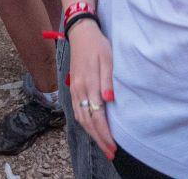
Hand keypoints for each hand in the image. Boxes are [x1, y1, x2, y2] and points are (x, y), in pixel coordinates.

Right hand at [67, 21, 116, 160]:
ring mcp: (75, 89)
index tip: (114, 146)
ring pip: (81, 118)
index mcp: (89, 84)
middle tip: (111, 153)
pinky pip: (77, 111)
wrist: (81, 33)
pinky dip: (85, 124)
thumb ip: (109, 81)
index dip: (105, 133)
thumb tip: (109, 101)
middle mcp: (80, 90)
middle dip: (99, 139)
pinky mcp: (74, 88)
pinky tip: (92, 128)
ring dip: (92, 134)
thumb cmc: (98, 45)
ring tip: (103, 145)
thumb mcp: (108, 59)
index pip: (97, 116)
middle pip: (88, 122)